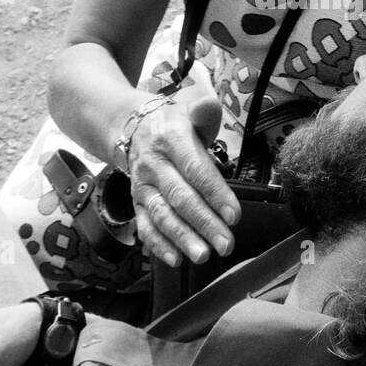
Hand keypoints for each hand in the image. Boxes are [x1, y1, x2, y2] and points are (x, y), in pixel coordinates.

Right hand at [129, 95, 240, 266]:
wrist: (131, 129)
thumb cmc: (173, 125)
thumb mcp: (189, 112)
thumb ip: (204, 113)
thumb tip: (210, 106)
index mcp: (171, 139)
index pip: (195, 169)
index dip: (215, 193)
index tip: (234, 216)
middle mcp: (154, 164)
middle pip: (180, 197)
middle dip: (204, 223)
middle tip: (226, 244)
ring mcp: (142, 186)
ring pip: (161, 215)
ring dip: (182, 238)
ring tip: (203, 256)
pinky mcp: (136, 203)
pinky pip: (144, 226)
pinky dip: (158, 245)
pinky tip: (175, 259)